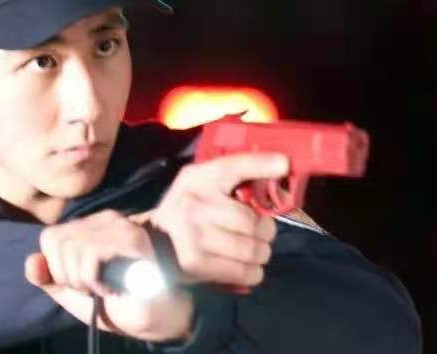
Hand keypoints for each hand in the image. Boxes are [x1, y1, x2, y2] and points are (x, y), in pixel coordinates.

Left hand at [23, 210, 194, 340]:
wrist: (160, 319)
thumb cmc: (121, 304)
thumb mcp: (76, 294)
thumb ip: (50, 278)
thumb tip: (30, 262)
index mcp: (90, 228)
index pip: (50, 237)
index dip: (56, 267)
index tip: (80, 284)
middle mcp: (104, 220)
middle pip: (55, 240)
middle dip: (68, 275)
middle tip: (92, 287)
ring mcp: (119, 226)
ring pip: (70, 246)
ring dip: (83, 279)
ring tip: (104, 287)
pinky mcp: (131, 238)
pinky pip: (89, 254)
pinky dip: (95, 280)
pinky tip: (112, 287)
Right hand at [146, 152, 286, 290]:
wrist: (153, 243)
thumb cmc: (187, 211)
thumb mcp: (201, 185)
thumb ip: (234, 178)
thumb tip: (281, 168)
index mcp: (196, 179)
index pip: (232, 167)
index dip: (261, 164)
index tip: (284, 163)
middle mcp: (193, 204)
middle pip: (252, 222)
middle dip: (266, 232)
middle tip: (261, 234)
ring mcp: (193, 235)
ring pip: (252, 249)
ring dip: (261, 254)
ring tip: (253, 252)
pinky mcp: (196, 263)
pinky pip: (244, 272)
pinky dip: (252, 273)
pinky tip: (246, 268)